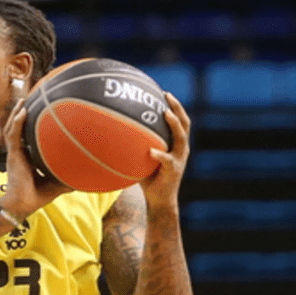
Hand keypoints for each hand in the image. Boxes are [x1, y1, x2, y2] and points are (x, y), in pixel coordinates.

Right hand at [0, 99, 70, 218]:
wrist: (22, 205)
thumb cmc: (37, 196)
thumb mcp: (57, 183)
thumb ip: (69, 175)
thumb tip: (90, 174)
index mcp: (27, 158)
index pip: (27, 138)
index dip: (30, 126)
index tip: (38, 113)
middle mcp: (19, 153)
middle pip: (17, 129)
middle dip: (21, 115)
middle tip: (29, 100)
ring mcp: (15, 153)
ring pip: (12, 129)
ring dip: (16, 114)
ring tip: (24, 101)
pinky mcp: (13, 156)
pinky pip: (13, 135)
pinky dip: (17, 123)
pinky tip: (23, 111)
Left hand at [139, 92, 190, 211]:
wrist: (159, 201)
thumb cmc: (148, 179)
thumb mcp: (140, 159)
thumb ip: (133, 147)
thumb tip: (111, 135)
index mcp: (175, 145)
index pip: (179, 121)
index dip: (174, 107)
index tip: (163, 93)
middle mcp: (181, 149)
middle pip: (185, 124)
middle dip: (177, 108)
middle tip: (166, 96)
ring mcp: (179, 159)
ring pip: (181, 138)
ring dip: (174, 125)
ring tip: (165, 113)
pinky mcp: (173, 171)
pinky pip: (167, 161)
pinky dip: (159, 155)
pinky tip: (150, 151)